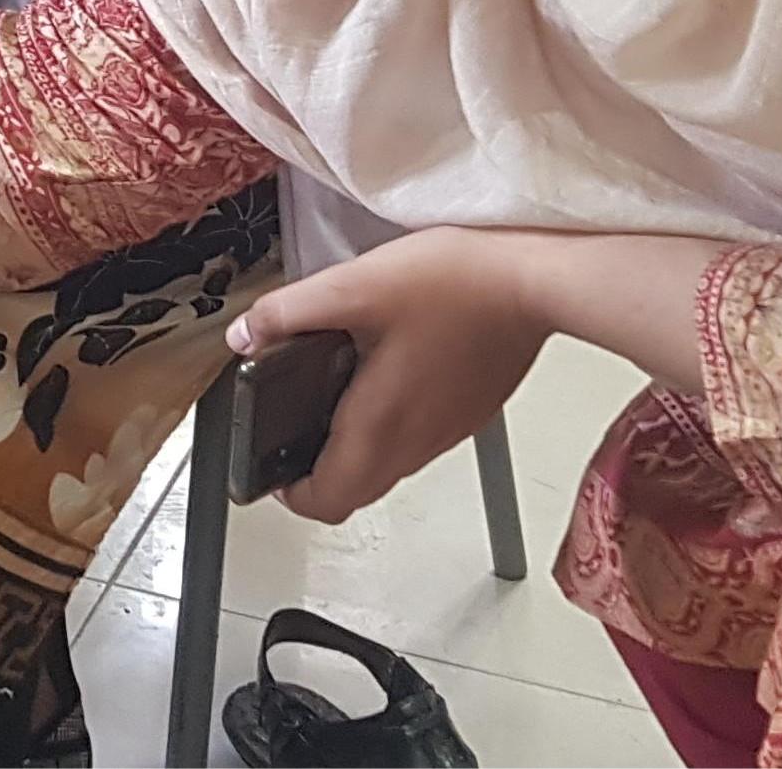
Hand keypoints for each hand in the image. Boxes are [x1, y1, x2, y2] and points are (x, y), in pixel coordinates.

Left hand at [225, 228, 545, 525]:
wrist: (536, 281)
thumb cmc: (457, 284)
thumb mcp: (351, 286)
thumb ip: (288, 314)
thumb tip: (245, 337)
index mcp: (381, 425)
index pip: (328, 501)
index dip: (287, 492)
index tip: (267, 461)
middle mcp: (416, 442)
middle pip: (356, 491)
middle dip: (314, 472)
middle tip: (287, 428)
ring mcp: (446, 432)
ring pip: (386, 467)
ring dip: (349, 448)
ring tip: (324, 393)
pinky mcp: (467, 412)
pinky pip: (414, 438)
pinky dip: (384, 425)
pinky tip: (376, 370)